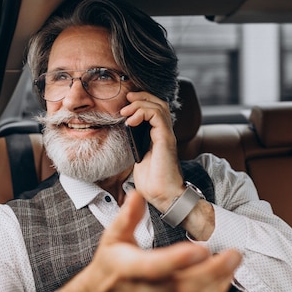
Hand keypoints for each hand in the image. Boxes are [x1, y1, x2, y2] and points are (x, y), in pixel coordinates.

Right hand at [52, 191, 241, 291]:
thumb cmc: (109, 266)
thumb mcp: (112, 237)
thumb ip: (127, 216)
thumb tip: (138, 194)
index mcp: (129, 269)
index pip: (156, 268)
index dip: (179, 260)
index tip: (200, 248)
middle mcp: (145, 291)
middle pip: (183, 286)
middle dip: (213, 271)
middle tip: (234, 253)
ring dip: (218, 282)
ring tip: (233, 261)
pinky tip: (224, 277)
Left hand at [120, 91, 185, 209]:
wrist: (162, 195)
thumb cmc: (152, 182)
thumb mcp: (139, 158)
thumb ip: (136, 145)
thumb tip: (125, 136)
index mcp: (158, 136)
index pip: (155, 109)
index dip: (142, 102)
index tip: (125, 104)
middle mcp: (164, 133)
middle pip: (159, 102)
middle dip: (141, 97)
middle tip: (126, 100)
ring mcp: (166, 135)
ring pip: (159, 106)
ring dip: (140, 103)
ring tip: (126, 111)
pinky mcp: (165, 139)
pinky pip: (157, 116)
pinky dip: (143, 112)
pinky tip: (131, 121)